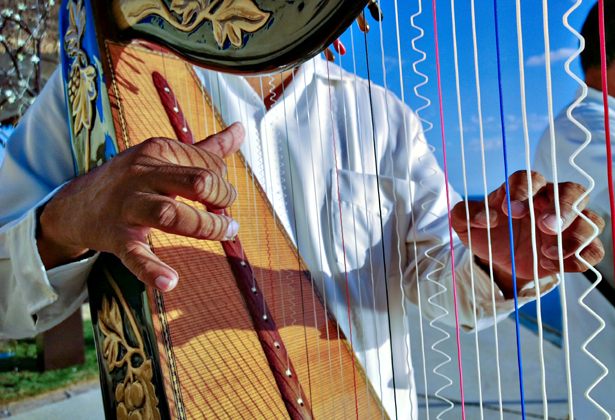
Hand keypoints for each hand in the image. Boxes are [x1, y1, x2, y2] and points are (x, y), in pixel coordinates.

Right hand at [37, 123, 244, 291]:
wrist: (76, 205)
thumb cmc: (133, 179)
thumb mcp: (165, 156)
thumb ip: (206, 147)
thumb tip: (240, 129)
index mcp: (157, 151)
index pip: (207, 163)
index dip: (223, 182)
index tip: (219, 196)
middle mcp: (142, 175)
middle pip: (196, 182)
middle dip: (222, 197)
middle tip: (229, 217)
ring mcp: (128, 206)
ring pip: (170, 214)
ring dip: (206, 226)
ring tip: (226, 232)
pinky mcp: (117, 238)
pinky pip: (135, 254)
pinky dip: (152, 270)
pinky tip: (170, 281)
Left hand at [451, 170, 604, 298]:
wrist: (496, 257)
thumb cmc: (485, 231)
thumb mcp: (466, 224)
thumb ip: (465, 214)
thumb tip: (483, 217)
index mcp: (523, 189)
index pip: (531, 178)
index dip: (523, 191)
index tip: (510, 211)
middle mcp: (551, 201)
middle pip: (573, 191)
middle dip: (563, 208)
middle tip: (544, 226)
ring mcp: (568, 224)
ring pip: (591, 220)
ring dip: (574, 237)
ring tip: (545, 254)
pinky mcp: (576, 248)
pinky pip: (594, 250)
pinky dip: (578, 259)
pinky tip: (551, 264)